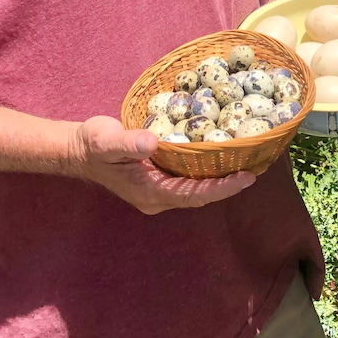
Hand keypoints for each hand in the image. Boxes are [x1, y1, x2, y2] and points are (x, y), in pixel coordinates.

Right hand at [70, 116, 255, 213]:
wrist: (78, 150)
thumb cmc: (92, 145)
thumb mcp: (106, 141)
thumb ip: (128, 143)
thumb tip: (152, 142)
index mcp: (151, 192)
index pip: (195, 196)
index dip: (222, 188)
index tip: (246, 177)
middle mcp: (159, 196)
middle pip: (202, 196)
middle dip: (229, 184)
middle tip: (258, 166)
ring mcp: (160, 189)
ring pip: (198, 188)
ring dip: (222, 177)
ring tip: (250, 161)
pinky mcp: (161, 178)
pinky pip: (191, 178)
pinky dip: (209, 169)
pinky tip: (223, 154)